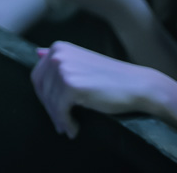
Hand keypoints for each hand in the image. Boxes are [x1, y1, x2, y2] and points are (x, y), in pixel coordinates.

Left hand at [31, 42, 161, 137]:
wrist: (139, 85)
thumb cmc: (112, 78)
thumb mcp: (82, 61)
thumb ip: (62, 58)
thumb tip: (37, 52)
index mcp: (59, 48)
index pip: (38, 76)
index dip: (44, 96)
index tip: (54, 109)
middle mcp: (57, 55)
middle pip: (41, 89)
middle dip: (50, 108)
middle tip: (60, 124)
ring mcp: (63, 69)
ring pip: (50, 101)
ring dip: (58, 118)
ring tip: (67, 128)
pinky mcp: (71, 85)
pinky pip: (60, 109)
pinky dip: (65, 122)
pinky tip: (74, 129)